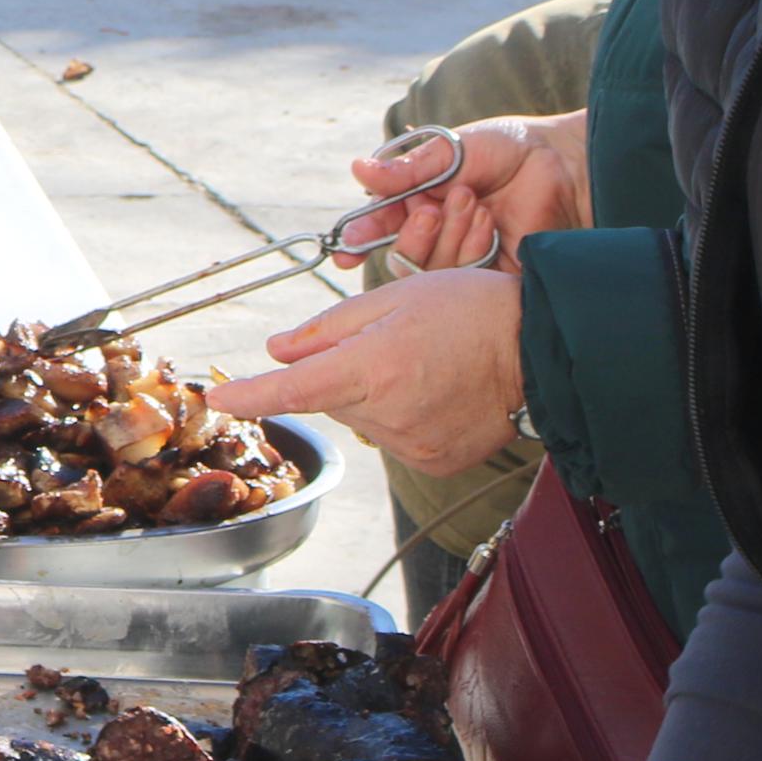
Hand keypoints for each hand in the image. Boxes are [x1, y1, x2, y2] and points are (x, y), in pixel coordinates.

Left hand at [209, 264, 526, 469]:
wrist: (542, 350)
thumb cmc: (471, 310)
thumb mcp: (392, 299)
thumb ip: (328, 328)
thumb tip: (277, 352)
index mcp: (375, 368)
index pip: (295, 390)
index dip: (252, 395)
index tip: (219, 399)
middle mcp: (390, 414)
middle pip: (330, 398)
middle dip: (340, 373)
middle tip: (388, 344)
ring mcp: (413, 444)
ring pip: (360, 418)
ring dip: (371, 395)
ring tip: (420, 365)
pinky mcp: (433, 462)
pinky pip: (392, 437)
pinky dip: (399, 415)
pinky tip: (433, 392)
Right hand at [350, 113, 590, 269]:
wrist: (567, 165)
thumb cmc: (511, 148)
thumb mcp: (453, 151)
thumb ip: (408, 168)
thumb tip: (359, 170)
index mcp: (419, 201)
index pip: (379, 226)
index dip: (361, 238)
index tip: (348, 248)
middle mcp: (437, 233)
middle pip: (399, 255)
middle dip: (411, 235)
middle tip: (431, 210)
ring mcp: (464, 256)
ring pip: (429, 270)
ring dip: (447, 237)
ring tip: (475, 205)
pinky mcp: (491, 275)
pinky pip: (464, 280)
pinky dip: (470, 251)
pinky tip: (490, 226)